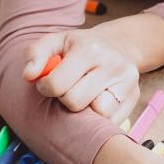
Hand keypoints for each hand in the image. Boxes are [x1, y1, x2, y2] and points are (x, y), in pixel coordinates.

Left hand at [22, 28, 138, 123]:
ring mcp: (126, 81)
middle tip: (68, 88)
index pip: (56, 85)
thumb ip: (35, 54)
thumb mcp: (55, 42)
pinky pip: (110, 122)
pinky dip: (99, 117)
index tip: (48, 83)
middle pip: (74, 102)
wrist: (117, 45)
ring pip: (96, 114)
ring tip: (83, 94)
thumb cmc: (80, 47)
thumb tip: (29, 75)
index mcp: (89, 48)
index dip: (45, 88)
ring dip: (84, 109)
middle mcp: (112, 63)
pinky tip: (96, 101)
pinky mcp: (134, 97)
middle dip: (65, 99)